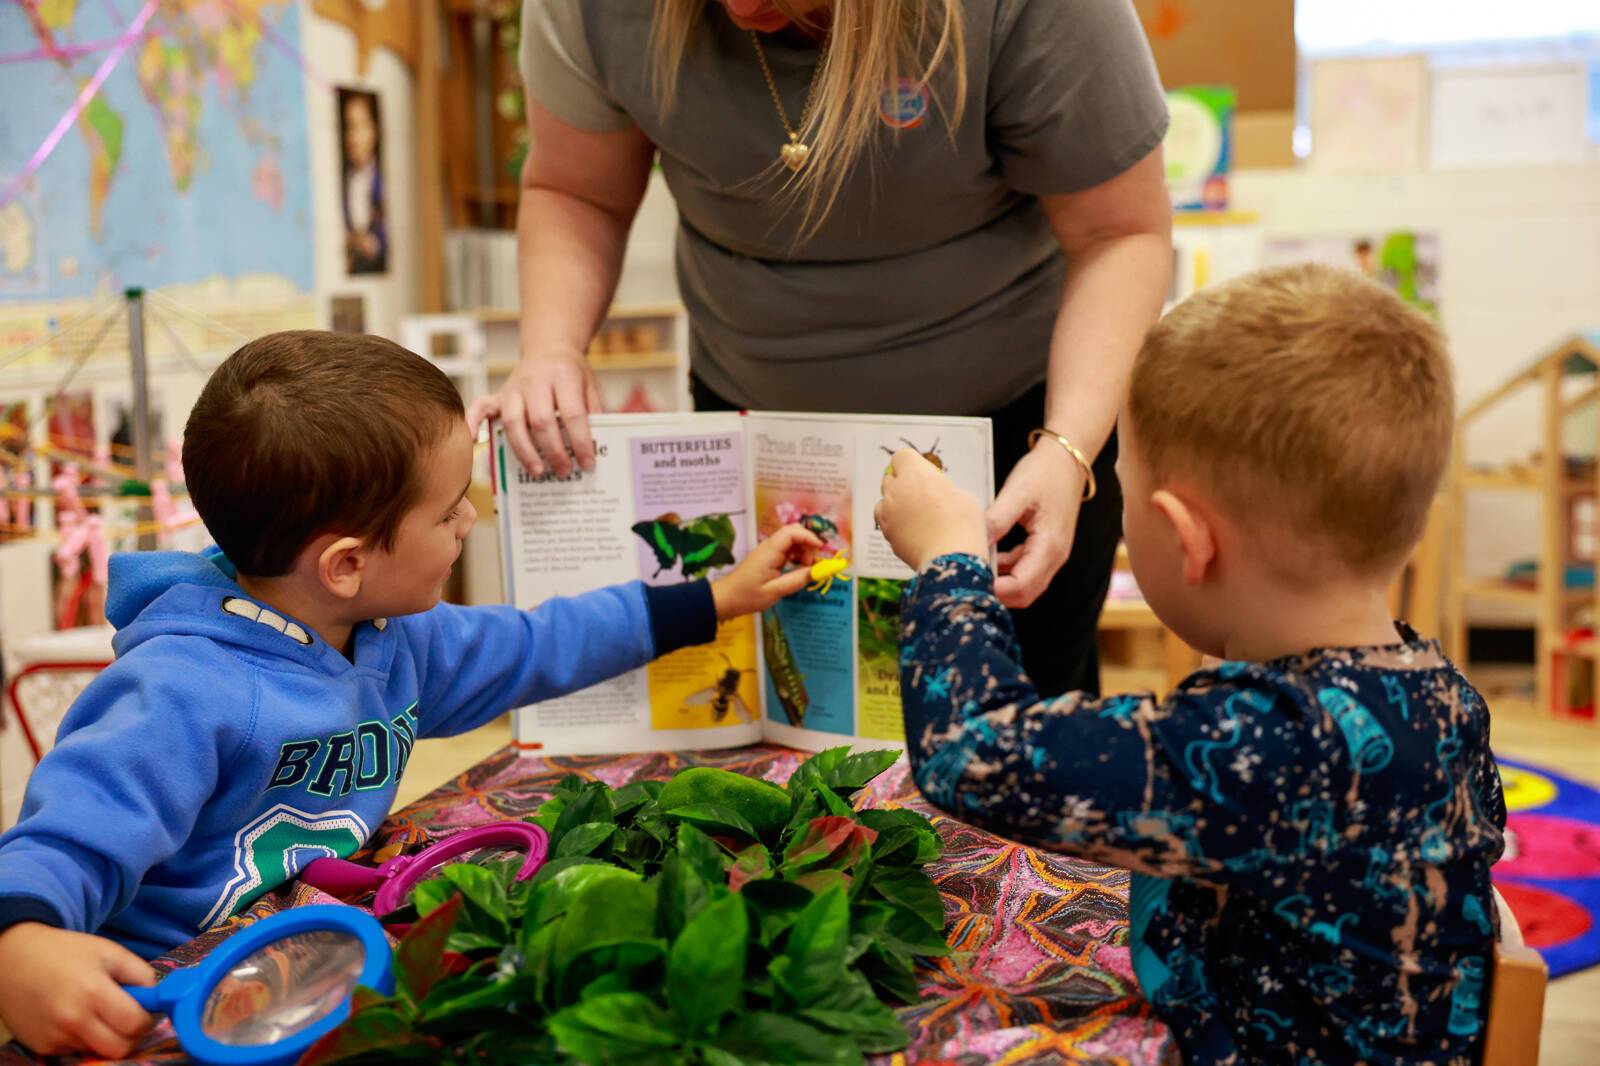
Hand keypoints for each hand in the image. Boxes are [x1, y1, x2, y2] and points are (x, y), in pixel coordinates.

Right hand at [0, 922, 154, 1057]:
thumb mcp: (110, 952)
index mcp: (93, 992)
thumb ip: (140, 974)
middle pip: (119, 1048)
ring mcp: (55, 1037)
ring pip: (98, 1050)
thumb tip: (156, 999)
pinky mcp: (42, 1047)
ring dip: (105, 1036)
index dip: (146, 1019)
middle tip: (127, 1018)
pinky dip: (83, 1038)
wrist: (14, 959)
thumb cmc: (67, 952)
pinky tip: (75, 1016)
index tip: (145, 1010)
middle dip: (130, 1035)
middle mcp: (73, 1020)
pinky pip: (76, 1050)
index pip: (134, 1025)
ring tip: (96, 1011)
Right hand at [466, 345, 600, 478]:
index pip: (573, 413)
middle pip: (540, 420)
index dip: (581, 441)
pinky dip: (473, 422)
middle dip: (553, 450)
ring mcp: (513, 387)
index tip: (588, 463)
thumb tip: (596, 451)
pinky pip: (480, 406)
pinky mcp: (499, 393)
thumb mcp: (590, 388)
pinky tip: (474, 442)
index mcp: (564, 376)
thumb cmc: (572, 374)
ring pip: (512, 421)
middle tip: (564, 471)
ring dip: (525, 450)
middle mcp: (536, 380)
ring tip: (538, 471)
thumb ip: (593, 415)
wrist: (550, 348)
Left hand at [711, 524, 824, 618]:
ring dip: (803, 551)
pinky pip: (787, 550)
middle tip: (810, 564)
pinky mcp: (768, 557)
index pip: (792, 532)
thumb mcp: (775, 592)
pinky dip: (796, 556)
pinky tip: (798, 569)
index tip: (820, 550)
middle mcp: (769, 546)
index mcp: (769, 552)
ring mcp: (768, 551)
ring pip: (791, 541)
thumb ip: (797, 580)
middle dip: (808, 544)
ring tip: (805, 569)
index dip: (809, 537)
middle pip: (793, 532)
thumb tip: (819, 571)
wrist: (726, 599)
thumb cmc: (747, 596)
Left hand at [875, 448, 986, 571]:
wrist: (952, 558)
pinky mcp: (886, 533)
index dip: (911, 464)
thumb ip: (942, 487)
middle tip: (922, 496)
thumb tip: (936, 492)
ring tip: (916, 516)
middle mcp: (896, 489)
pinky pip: (885, 522)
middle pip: (891, 478)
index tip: (922, 473)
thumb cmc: (964, 525)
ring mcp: (888, 512)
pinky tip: (912, 531)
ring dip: (896, 504)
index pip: (902, 457)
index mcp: (915, 473)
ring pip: (884, 500)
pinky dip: (894, 523)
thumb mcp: (962, 496)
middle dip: (903, 484)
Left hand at [985, 443, 1085, 607]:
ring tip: (973, 567)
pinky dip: (1005, 570)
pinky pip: (1024, 571)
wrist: (1067, 459)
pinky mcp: (1045, 549)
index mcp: (1050, 546)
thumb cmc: (1044, 472)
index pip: (1022, 586)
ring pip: (1024, 586)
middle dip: (996, 592)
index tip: (969, 580)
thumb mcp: (1017, 493)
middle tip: (966, 579)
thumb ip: (996, 521)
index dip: (995, 590)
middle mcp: (1055, 557)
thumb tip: (973, 543)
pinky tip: (988, 554)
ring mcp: (1052, 555)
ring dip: (1000, 582)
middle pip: (1024, 594)